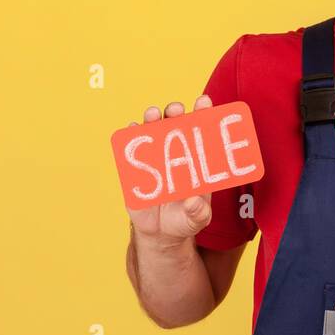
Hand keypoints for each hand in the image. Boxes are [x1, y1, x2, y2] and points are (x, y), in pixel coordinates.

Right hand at [126, 95, 214, 244]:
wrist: (161, 233)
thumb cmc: (186, 220)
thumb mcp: (197, 219)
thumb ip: (198, 212)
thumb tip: (192, 202)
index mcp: (197, 160)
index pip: (201, 132)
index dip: (203, 114)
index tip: (204, 101)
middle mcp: (176, 153)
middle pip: (175, 126)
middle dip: (175, 114)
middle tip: (176, 110)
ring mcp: (155, 158)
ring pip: (153, 132)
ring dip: (152, 120)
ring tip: (153, 114)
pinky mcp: (135, 169)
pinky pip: (132, 149)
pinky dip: (131, 138)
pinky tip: (131, 129)